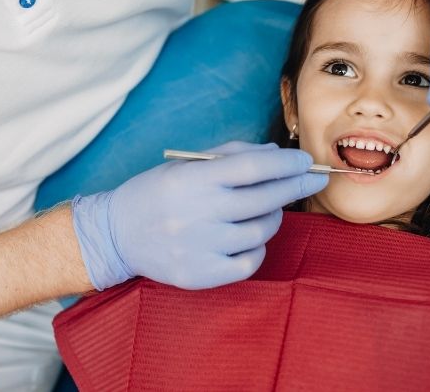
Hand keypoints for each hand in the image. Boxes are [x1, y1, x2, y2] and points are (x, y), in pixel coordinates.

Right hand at [71, 141, 327, 289]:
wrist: (117, 234)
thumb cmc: (157, 193)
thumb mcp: (186, 164)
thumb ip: (232, 156)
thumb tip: (278, 155)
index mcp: (192, 180)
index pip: (252, 168)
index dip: (285, 164)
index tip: (306, 161)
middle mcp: (197, 213)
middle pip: (264, 199)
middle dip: (295, 186)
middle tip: (312, 180)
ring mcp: (199, 247)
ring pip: (261, 232)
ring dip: (273, 217)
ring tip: (266, 209)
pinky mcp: (201, 275)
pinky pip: (249, 263)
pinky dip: (258, 249)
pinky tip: (249, 238)